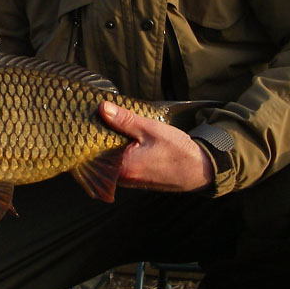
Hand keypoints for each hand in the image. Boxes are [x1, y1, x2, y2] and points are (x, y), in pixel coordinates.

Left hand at [98, 101, 214, 192]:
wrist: (200, 170)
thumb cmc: (178, 151)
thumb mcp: (151, 130)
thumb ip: (125, 120)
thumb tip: (102, 107)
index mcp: (121, 168)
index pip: (93, 149)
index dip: (89, 132)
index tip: (89, 117)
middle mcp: (121, 178)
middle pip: (99, 155)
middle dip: (97, 137)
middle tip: (99, 117)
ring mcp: (128, 181)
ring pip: (108, 159)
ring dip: (108, 144)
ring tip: (112, 125)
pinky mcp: (135, 179)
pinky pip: (118, 163)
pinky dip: (118, 151)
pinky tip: (124, 138)